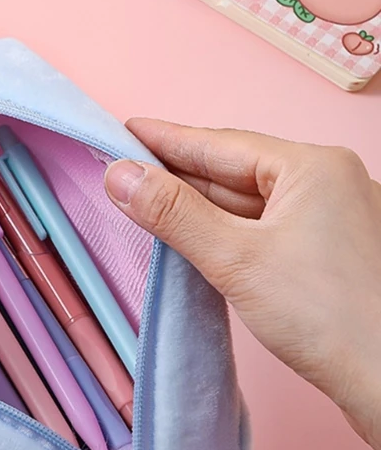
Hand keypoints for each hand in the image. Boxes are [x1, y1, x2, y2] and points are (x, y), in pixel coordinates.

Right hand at [105, 119, 380, 449]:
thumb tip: (120, 176)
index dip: (167, 139)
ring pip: (247, 204)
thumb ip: (174, 214)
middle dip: (177, 174)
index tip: (126, 132)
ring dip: (196, 207)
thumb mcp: (236, 258)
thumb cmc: (329, 317)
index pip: (222, 144)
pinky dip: (222, 233)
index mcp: (314, 168)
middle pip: (234, 172)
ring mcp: (328, 222)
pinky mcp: (324, 257)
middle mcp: (327, 186)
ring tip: (146, 203)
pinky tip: (193, 239)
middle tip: (124, 171)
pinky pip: (260, 231)